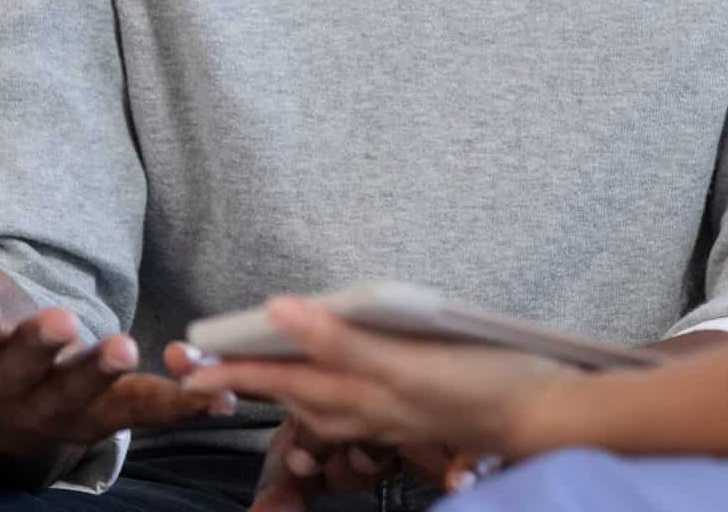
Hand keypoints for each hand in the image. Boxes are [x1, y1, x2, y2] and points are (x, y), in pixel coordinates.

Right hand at [0, 137, 231, 470]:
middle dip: (43, 351)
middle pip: (23, 372)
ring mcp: (57, 406)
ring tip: (129, 350)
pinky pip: (144, 413)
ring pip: (81, 398)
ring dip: (105, 377)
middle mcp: (5, 386)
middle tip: (67, 326)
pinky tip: (220, 389)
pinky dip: (181, 401)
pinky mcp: (106, 414)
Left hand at [179, 297, 581, 467]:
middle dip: (241, 378)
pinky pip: (349, 405)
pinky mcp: (408, 409)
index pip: (276, 378)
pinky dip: (323, 391)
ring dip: (279, 386)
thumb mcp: (406, 363)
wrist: (541, 416)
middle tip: (196, 366)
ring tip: (246, 370)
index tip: (186, 361)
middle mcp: (362, 408)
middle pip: (289, 392)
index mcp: (355, 392)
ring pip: (317, 402)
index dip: (230, 369)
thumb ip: (340, 340)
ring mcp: (385, 413)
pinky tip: (329, 380)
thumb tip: (278, 311)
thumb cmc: (479, 385)